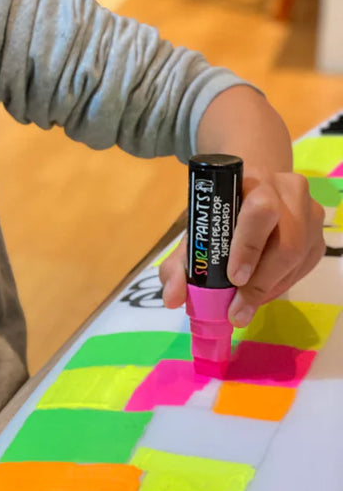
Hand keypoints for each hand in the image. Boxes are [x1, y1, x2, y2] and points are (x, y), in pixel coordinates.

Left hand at [160, 170, 324, 325]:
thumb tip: (172, 298)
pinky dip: (280, 286)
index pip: (260, 210)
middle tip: (237, 310)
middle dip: (260, 282)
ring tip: (244, 307)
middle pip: (287, 242)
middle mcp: (288, 191)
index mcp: (252, 180)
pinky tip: (260, 293)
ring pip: (298, 258)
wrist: (255, 186)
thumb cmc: (222, 210)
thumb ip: (179, 264)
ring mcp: (309, 212)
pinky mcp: (318, 235)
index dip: (249, 246)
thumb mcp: (197, 228)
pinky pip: (304, 267)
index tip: (234, 278)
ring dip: (269, 289)